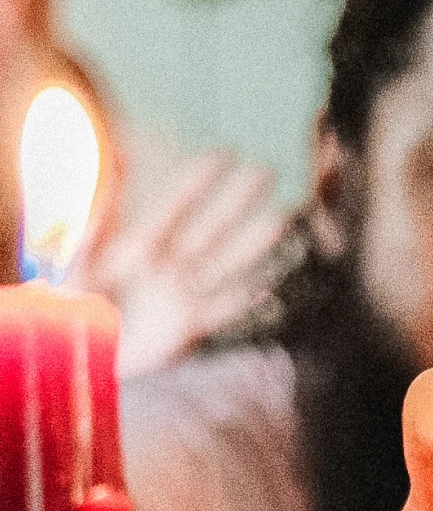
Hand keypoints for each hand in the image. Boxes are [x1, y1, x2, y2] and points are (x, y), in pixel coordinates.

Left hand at [68, 141, 286, 377]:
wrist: (84, 356)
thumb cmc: (72, 311)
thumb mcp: (72, 273)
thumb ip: (86, 242)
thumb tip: (92, 203)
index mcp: (140, 247)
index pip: (175, 206)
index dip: (198, 181)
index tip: (224, 154)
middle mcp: (170, 265)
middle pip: (212, 227)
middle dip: (239, 200)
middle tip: (268, 172)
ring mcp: (183, 294)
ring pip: (228, 262)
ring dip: (255, 241)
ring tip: (283, 219)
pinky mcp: (190, 325)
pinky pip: (226, 309)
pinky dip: (249, 299)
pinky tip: (273, 287)